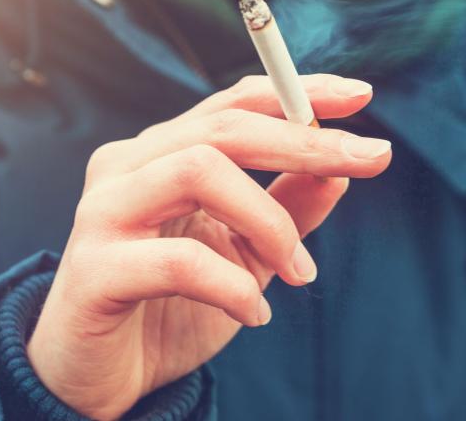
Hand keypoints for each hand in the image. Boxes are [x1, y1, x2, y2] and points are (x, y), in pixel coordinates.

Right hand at [27, 74, 390, 419]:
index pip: (234, 101)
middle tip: (372, 158)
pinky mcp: (93, 268)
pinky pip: (178, 261)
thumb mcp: (247, 252)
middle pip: (223, 126)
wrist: (106, 374)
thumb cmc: (174, 302)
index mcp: (165, 152)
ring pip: (200, 171)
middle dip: (304, 139)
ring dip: (269, 220)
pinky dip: (233, 287)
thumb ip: (287, 208)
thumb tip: (339, 172)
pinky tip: (255, 314)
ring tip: (301, 272)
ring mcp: (105, 210)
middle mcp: (130, 165)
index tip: (360, 96)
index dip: (297, 91)